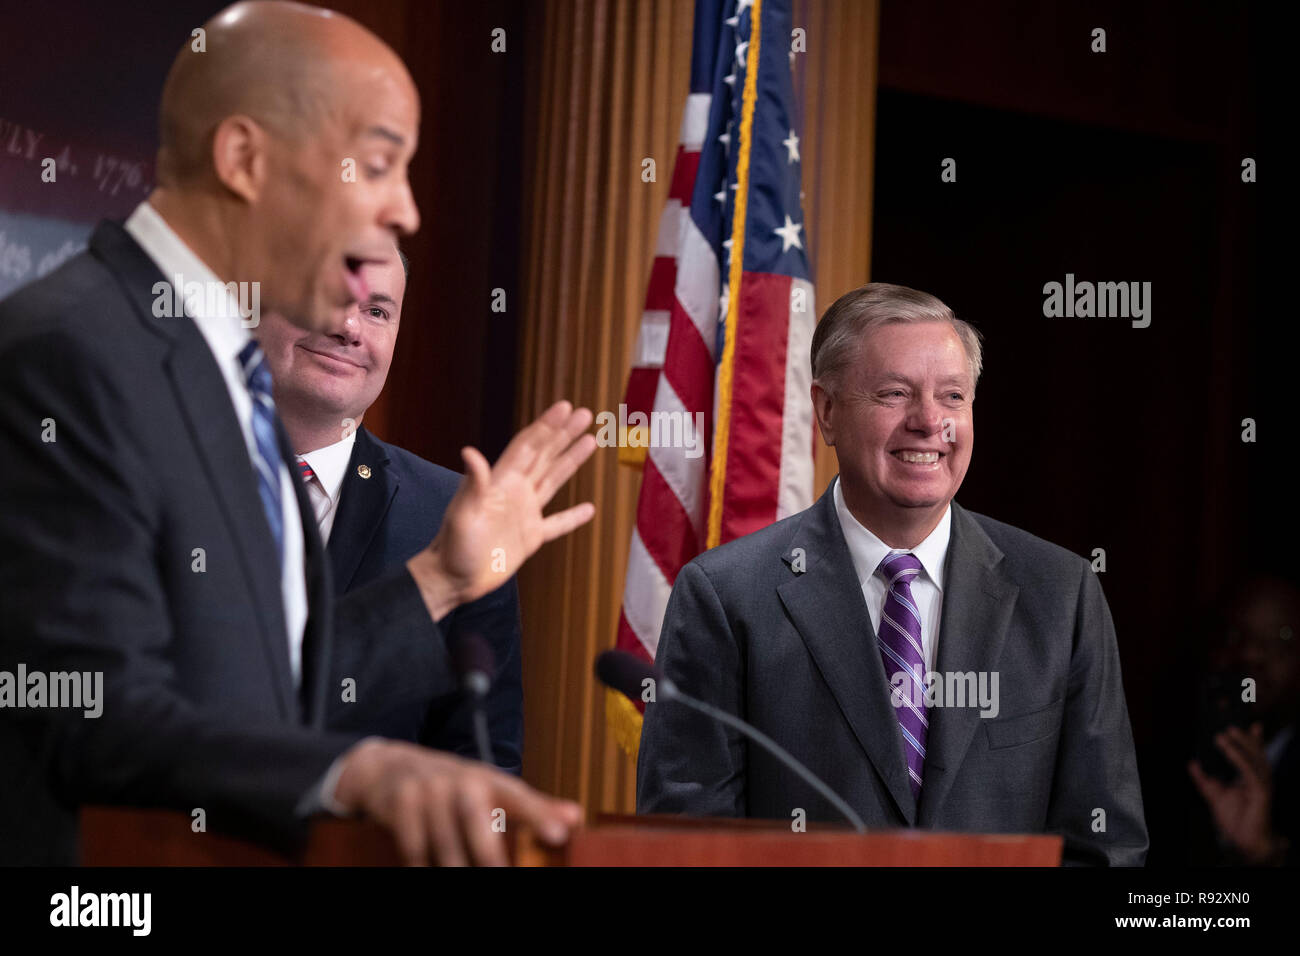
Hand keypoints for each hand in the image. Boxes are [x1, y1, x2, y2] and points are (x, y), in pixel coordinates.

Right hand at [332, 738, 583, 865]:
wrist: (388, 765)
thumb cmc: (451, 786)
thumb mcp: (489, 789)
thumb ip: (531, 807)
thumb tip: (575, 817)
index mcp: (488, 779)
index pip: (518, 796)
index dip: (540, 814)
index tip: (560, 834)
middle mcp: (460, 779)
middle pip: (477, 820)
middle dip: (490, 856)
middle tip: (502, 875)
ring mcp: (428, 788)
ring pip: (444, 842)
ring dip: (455, 866)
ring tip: (465, 877)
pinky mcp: (400, 801)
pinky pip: (414, 846)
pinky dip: (422, 865)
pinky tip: (429, 872)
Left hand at [408, 400, 595, 619]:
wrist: (452, 580)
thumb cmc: (452, 547)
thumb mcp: (461, 514)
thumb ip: (473, 484)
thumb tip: (469, 451)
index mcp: (501, 482)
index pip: (528, 446)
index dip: (547, 426)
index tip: (565, 407)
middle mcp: (515, 492)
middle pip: (545, 455)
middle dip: (564, 434)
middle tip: (586, 414)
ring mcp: (524, 513)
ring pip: (553, 480)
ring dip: (571, 460)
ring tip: (591, 441)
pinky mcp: (530, 537)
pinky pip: (557, 523)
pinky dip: (573, 516)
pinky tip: (589, 508)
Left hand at [1188, 723, 1278, 862]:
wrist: (1243, 841)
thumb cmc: (1234, 819)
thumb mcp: (1212, 794)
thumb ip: (1202, 779)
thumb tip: (1192, 763)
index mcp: (1249, 776)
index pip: (1251, 752)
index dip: (1251, 736)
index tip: (1245, 720)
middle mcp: (1258, 778)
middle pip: (1254, 751)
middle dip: (1244, 734)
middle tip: (1229, 719)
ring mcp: (1261, 784)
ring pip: (1254, 758)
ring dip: (1240, 743)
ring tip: (1226, 731)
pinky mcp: (1261, 793)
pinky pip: (1250, 772)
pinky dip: (1239, 758)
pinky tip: (1229, 749)